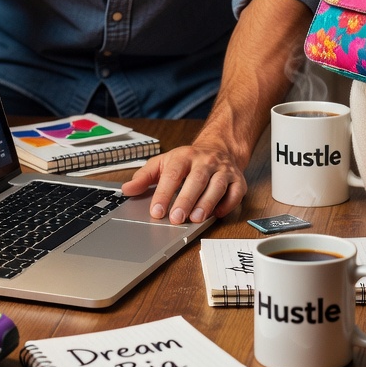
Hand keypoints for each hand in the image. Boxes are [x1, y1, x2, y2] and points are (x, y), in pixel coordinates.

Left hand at [120, 142, 247, 223]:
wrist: (219, 147)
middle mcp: (205, 161)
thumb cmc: (188, 160)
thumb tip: (127, 189)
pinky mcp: (238, 180)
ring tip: (196, 218)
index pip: (174, 174)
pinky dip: (228, 204)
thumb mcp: (164, 163)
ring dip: (207, 203)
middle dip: (186, 200)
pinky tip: (217, 214)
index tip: (156, 211)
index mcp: (185, 156)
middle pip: (197, 179)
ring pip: (217, 186)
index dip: (164, 193)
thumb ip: (145, 176)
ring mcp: (223, 170)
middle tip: (176, 218)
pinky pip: (236, 192)